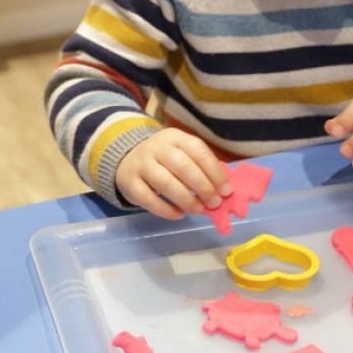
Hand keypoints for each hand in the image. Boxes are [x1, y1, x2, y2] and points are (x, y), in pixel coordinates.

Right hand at [116, 128, 231, 219]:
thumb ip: (200, 166)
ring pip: (165, 182)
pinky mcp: (130, 183)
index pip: (197, 150)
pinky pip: (149, 199)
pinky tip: (179, 214)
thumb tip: (223, 189)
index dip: (214, 171)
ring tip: (198, 209)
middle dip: (203, 186)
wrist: (126, 157)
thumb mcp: (181, 152)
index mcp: (174, 137)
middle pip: (182, 166)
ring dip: (186, 199)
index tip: (226, 190)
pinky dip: (166, 210)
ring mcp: (141, 164)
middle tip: (214, 203)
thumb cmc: (163, 159)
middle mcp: (156, 148)